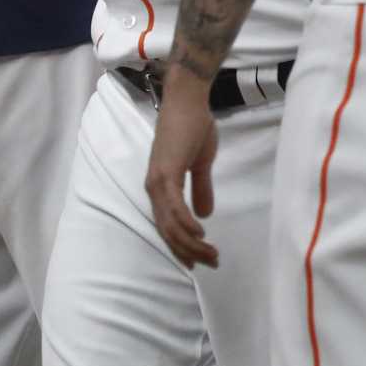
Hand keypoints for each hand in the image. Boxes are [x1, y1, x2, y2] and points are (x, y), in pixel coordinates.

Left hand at [147, 75, 220, 268]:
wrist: (187, 102)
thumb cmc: (194, 127)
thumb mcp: (201, 162)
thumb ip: (201, 188)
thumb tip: (205, 215)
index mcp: (161, 188)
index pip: (169, 226)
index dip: (183, 245)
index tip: (201, 260)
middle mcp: (154, 190)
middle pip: (168, 231)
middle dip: (190, 251)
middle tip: (211, 263)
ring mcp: (157, 183)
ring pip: (171, 224)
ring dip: (191, 242)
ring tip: (211, 253)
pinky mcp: (165, 175)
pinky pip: (174, 207)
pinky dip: (185, 223)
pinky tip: (199, 233)